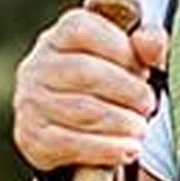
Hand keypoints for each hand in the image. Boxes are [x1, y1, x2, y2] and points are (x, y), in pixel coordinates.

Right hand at [12, 1, 168, 177]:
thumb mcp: (129, 58)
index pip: (83, 30)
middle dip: (126, 90)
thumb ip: (148, 43)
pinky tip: (128, 149)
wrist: (69, 129)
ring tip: (141, 128)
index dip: (120, 49)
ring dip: (119, 121)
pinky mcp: (32, 137)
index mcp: (59, 37)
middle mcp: (37, 66)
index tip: (144, 68)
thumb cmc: (106, 84)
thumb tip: (148, 42)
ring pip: (80, 110)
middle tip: (148, 104)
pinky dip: (106, 148)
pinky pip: (71, 143)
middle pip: (84, 71)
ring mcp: (31, 102)